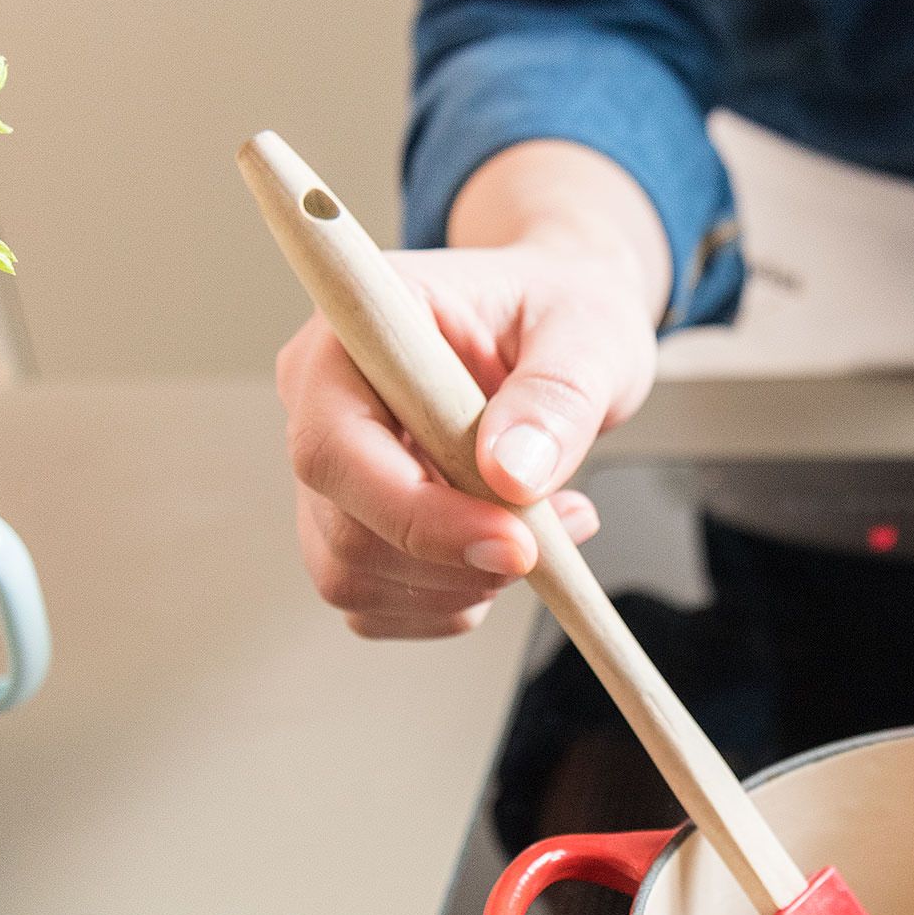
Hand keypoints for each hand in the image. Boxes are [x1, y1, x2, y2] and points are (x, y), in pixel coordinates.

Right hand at [275, 239, 654, 636]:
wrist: (562, 330)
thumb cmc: (561, 310)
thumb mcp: (589, 334)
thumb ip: (556, 397)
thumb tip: (511, 473)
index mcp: (353, 334)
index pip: (334, 446)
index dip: (415, 511)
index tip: (514, 542)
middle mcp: (324, 404)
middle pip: (343, 530)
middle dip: (456, 561)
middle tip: (553, 535)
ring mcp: (337, 472)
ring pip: (356, 578)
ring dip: (464, 584)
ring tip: (550, 528)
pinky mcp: (360, 523)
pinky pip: (384, 604)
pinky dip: (458, 600)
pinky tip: (513, 548)